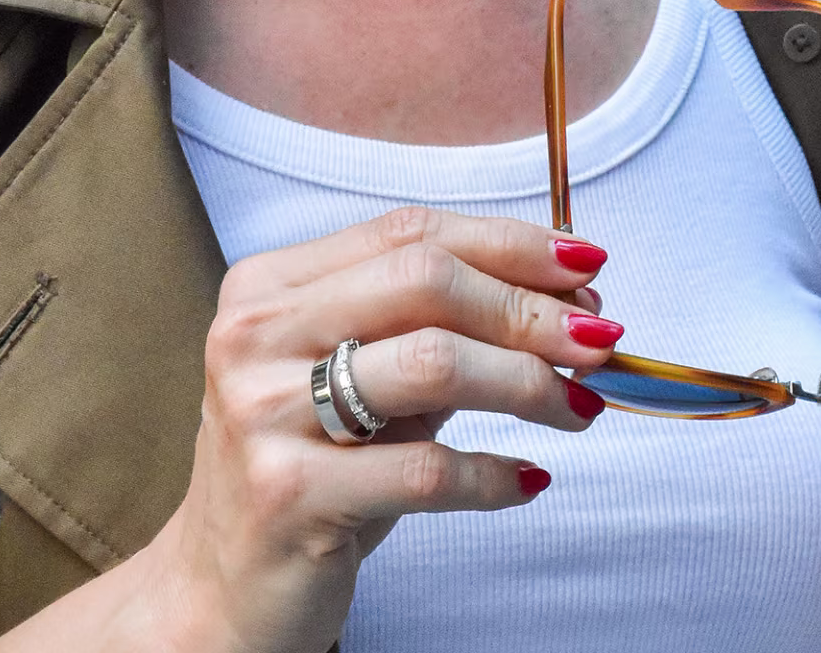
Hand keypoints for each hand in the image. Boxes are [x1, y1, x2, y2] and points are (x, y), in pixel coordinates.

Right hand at [0, 205, 616, 652]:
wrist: (219, 588)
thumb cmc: (307, 471)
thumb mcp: (357, 382)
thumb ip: (434, 330)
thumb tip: (564, 298)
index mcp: (268, 285)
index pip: (406, 232)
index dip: (506, 241)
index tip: (585, 263)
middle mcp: (255, 333)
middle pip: (422, 281)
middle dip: (528, 306)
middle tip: (601, 338)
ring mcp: (264, 411)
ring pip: (432, 363)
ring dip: (527, 382)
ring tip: (580, 406)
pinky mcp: (286, 492)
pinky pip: (425, 470)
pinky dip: (494, 475)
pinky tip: (528, 481)